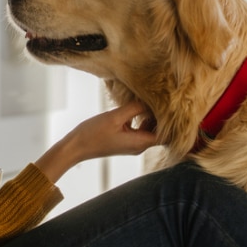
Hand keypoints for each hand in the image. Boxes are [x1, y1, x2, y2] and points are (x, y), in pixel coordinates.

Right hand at [35, 100, 157, 182]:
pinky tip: (135, 107)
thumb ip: (135, 108)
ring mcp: (133, 144)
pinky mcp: (125, 141)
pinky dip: (140, 119)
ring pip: (149, 130)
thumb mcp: (115, 117)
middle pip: (160, 132)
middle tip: (159, 99)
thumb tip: (151, 101)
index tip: (168, 107)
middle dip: (161, 117)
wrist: (76, 147)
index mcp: (140, 142)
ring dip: (150, 117)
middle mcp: (139, 146)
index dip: (171, 123)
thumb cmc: (93, 133)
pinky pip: (140, 130)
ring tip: (147, 100)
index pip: (167, 136)